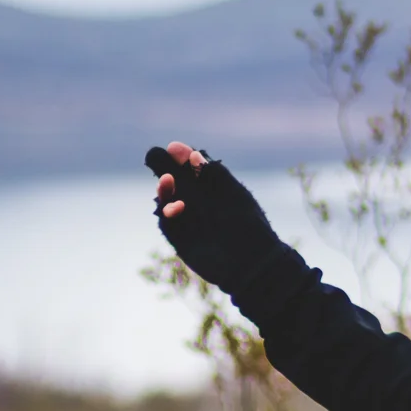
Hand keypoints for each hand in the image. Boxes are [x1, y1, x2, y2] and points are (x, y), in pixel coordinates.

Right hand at [145, 142, 288, 294]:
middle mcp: (195, 199)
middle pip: (171, 178)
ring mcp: (185, 218)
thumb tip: (192, 154)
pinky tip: (177, 207)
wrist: (252, 262)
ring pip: (166, 199)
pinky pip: (166, 222)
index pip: (188, 165)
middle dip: (162, 167)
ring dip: (163, 189)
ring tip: (168, 180)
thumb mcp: (232, 193)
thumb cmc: (248, 223)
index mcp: (209, 185)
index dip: (180, 155)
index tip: (174, 148)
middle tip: (157, 159)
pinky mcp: (179, 237)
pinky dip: (168, 212)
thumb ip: (212, 174)